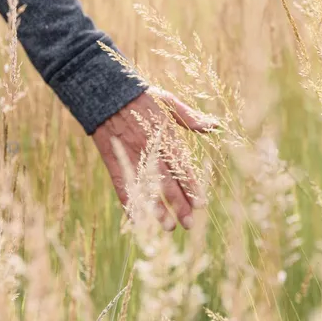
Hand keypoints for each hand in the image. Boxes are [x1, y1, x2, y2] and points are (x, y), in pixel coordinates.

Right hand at [91, 89, 214, 231]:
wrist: (106, 93)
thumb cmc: (141, 96)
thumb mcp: (167, 101)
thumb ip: (190, 117)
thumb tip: (215, 125)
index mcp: (164, 137)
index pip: (182, 167)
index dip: (191, 187)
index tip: (201, 204)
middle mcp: (149, 150)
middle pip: (166, 183)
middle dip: (178, 205)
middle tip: (188, 223)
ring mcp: (131, 157)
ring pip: (146, 188)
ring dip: (157, 209)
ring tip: (168, 227)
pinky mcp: (114, 161)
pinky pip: (122, 185)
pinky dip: (129, 202)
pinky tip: (137, 218)